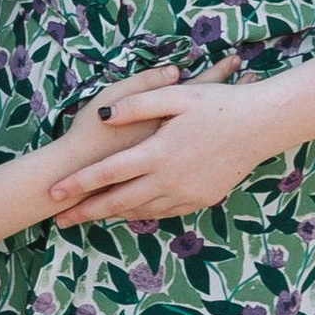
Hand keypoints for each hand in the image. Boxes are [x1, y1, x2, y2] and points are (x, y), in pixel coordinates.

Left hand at [46, 76, 280, 224]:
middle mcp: (169, 178)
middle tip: (61, 219)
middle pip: (118, 201)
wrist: (261, 126)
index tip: (54, 192)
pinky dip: (143, 213)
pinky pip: (165, 212)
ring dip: (113, 214)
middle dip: (87, 211)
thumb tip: (104, 116)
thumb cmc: (217, 104)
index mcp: (157, 152)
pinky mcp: (201, 199)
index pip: (107, 173)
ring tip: (89, 216)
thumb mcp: (175, 95)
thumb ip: (136, 104)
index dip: (78, 184)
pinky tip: (131, 212)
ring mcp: (186, 193)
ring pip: (141, 210)